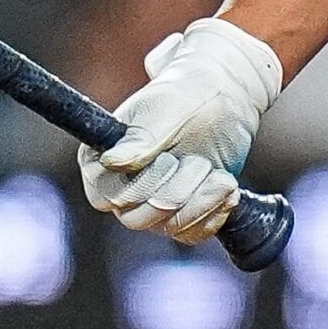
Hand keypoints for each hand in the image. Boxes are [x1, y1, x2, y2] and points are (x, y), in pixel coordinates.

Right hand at [78, 18, 282, 244]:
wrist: (223, 99)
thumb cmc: (188, 95)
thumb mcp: (166, 109)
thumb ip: (141, 137)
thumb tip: (111, 162)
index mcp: (102, 159)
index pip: (104, 195)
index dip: (140, 185)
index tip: (170, 159)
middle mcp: (121, 188)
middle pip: (137, 218)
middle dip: (177, 191)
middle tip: (200, 162)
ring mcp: (152, 206)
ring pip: (169, 227)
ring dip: (201, 200)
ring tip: (220, 173)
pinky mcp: (182, 216)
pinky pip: (193, 233)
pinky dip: (214, 212)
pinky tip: (226, 187)